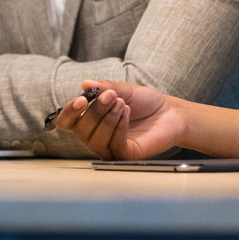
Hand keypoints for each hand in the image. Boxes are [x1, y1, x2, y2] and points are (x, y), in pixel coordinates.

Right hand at [55, 81, 185, 159]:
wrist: (170, 112)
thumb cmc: (146, 102)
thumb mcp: (124, 90)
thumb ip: (105, 87)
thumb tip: (85, 83)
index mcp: (91, 120)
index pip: (68, 122)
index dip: (69, 112)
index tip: (81, 99)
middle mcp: (97, 136)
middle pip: (81, 131)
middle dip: (95, 111)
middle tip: (112, 96)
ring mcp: (110, 148)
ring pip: (95, 141)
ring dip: (107, 119)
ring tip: (123, 104)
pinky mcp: (125, 156)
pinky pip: (114, 146)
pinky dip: (119, 128)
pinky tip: (127, 114)